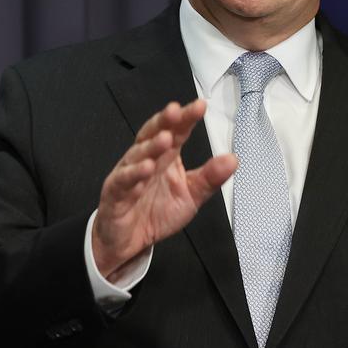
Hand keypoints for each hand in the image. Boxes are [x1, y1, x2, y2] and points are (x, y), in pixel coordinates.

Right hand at [92, 99, 236, 278]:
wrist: (130, 241)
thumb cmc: (157, 212)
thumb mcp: (191, 195)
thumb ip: (210, 178)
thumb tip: (233, 159)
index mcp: (166, 156)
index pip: (177, 131)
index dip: (186, 118)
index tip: (200, 106)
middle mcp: (146, 159)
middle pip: (153, 134)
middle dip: (164, 122)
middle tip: (176, 111)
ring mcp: (128, 173)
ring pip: (137, 154)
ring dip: (151, 146)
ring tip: (165, 139)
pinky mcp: (115, 193)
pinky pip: (123, 181)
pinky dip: (134, 174)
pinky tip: (146, 168)